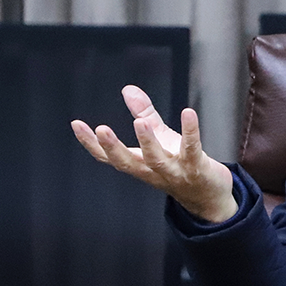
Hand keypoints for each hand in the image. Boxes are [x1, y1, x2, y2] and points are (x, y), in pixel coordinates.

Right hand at [71, 85, 237, 222]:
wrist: (209, 197)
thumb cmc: (180, 165)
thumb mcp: (160, 139)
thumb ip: (144, 114)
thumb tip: (128, 89)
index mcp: (139, 165)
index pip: (108, 158)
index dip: (90, 143)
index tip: (76, 124)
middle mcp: (152, 171)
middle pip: (127, 163)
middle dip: (113, 147)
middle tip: (101, 129)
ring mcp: (174, 172)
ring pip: (157, 160)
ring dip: (148, 142)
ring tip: (141, 122)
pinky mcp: (197, 168)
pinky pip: (192, 149)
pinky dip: (190, 132)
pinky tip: (188, 113)